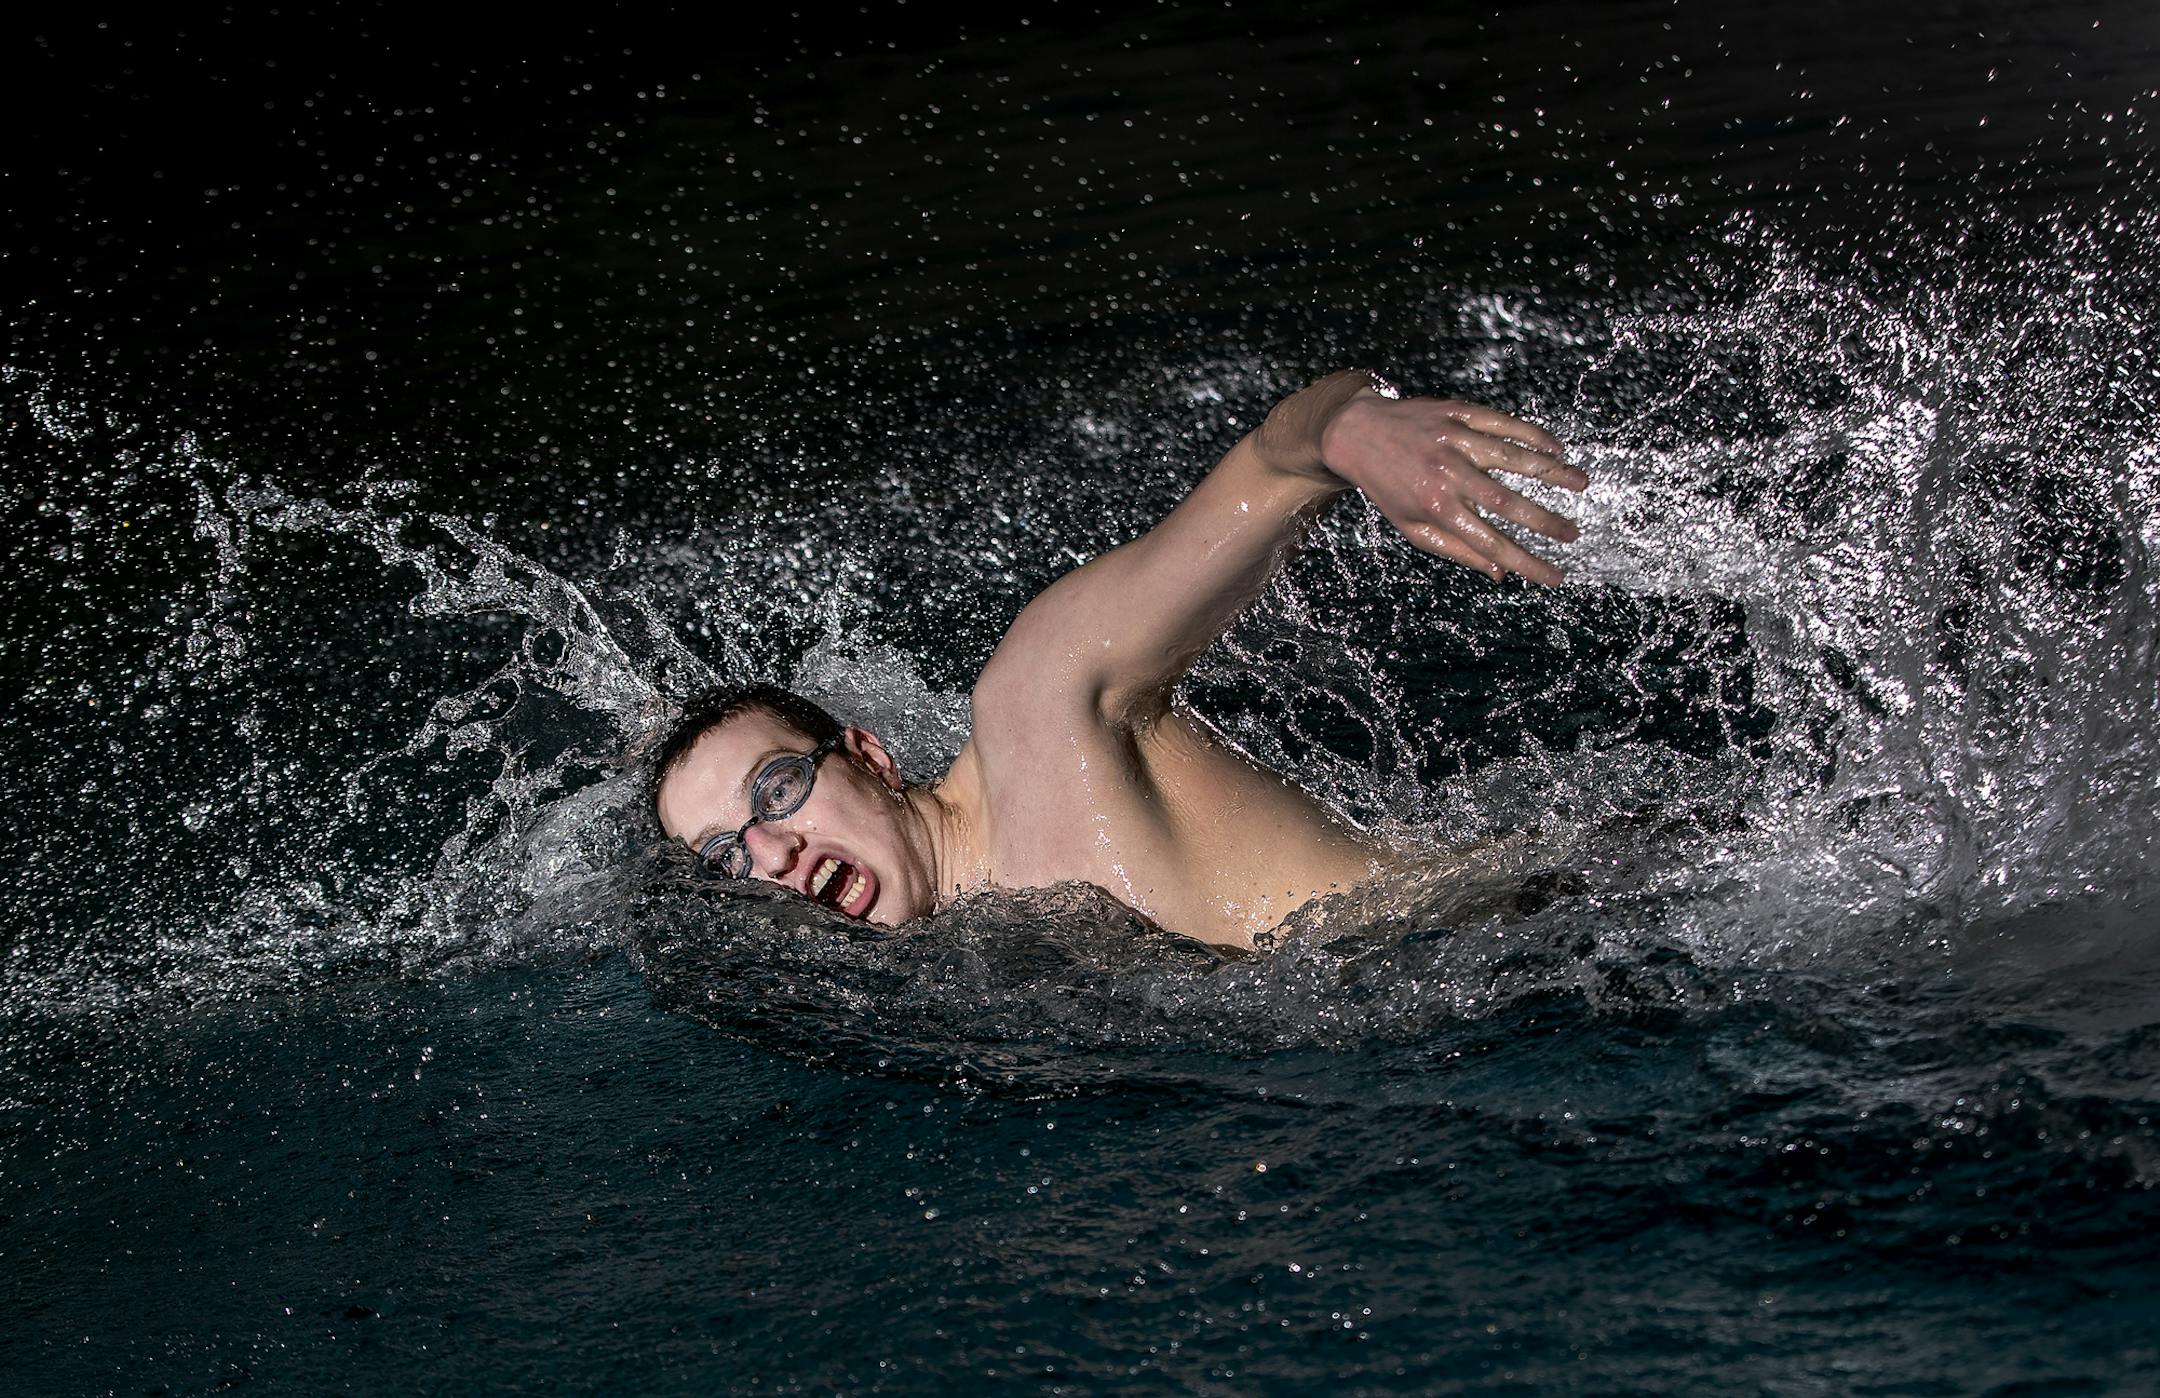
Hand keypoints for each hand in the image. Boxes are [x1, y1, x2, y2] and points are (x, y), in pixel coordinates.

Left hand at [1319, 393, 1586, 584]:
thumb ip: (1456, 549)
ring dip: (1552, 471)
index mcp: (1437, 508)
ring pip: (1513, 457)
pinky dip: (1533, 436)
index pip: (1491, 544)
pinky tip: (1556, 448)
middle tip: (1574, 534)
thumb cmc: (1388, 487)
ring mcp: (1454, 440)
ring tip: (1581, 483)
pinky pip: (1504, 424)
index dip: (1527, 563)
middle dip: (1546, 521)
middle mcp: (1447, 474)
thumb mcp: (1412, 527)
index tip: (1556, 577)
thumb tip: (1499, 573)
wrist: (1357, 433)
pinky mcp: (1458, 413)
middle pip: (1508, 502)